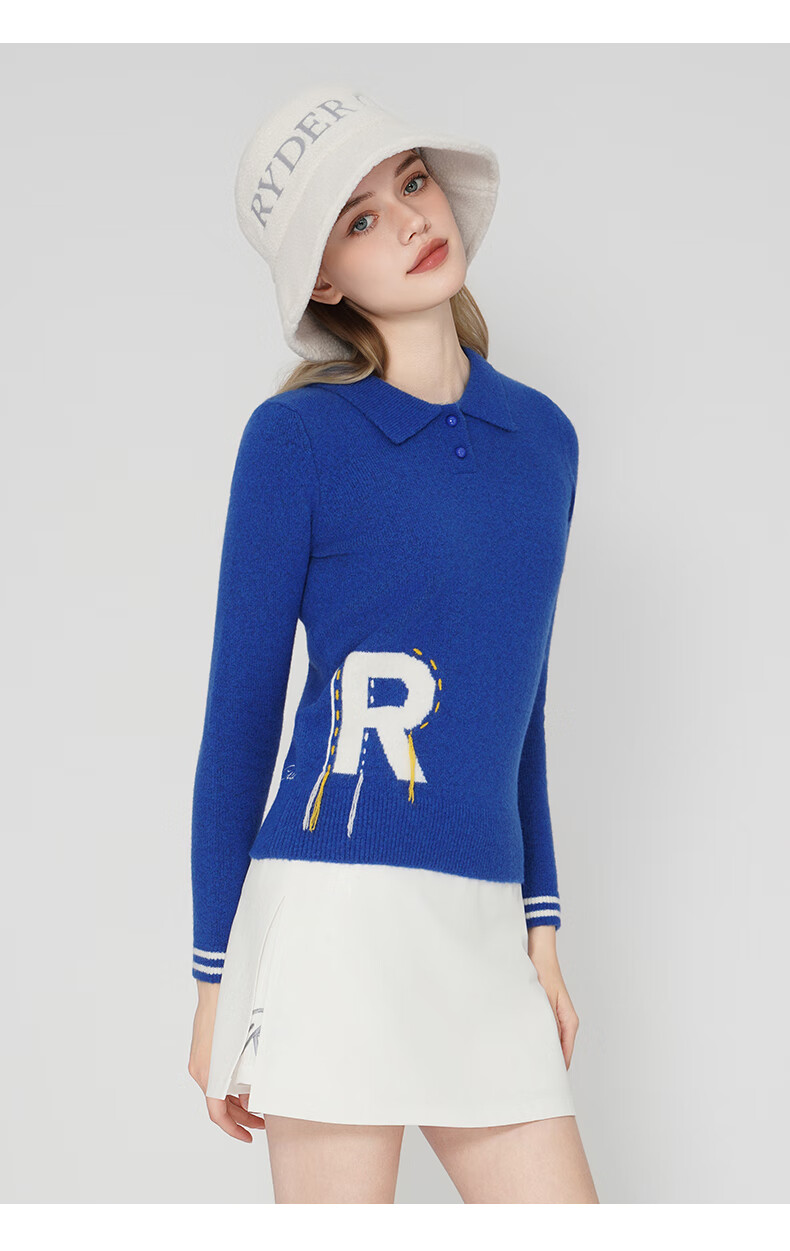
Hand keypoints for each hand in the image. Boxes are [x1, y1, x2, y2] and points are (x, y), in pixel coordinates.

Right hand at [188, 984, 267, 1139]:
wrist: (216, 988)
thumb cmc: (233, 1015)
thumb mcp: (247, 1049)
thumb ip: (249, 1077)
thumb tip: (254, 1099)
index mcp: (210, 1074)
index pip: (217, 1114)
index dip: (234, 1129)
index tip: (249, 1137)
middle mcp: (200, 1071)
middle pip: (218, 1105)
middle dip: (241, 1116)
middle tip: (263, 1122)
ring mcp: (198, 1062)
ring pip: (216, 1092)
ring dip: (235, 1101)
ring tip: (256, 1105)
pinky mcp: (201, 1053)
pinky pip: (214, 1078)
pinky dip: (228, 1086)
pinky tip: (245, 1085)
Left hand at [527, 929, 579, 1068]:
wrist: (538, 953)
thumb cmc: (543, 972)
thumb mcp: (545, 1000)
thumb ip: (548, 1024)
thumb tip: (546, 1047)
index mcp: (569, 1022)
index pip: (565, 1055)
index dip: (555, 1071)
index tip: (545, 1085)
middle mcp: (565, 1023)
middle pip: (557, 1052)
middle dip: (545, 1064)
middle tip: (529, 1079)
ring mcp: (555, 1018)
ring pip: (549, 1043)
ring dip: (539, 1051)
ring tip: (523, 1065)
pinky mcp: (546, 1013)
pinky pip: (543, 1032)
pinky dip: (534, 1039)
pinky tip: (521, 1043)